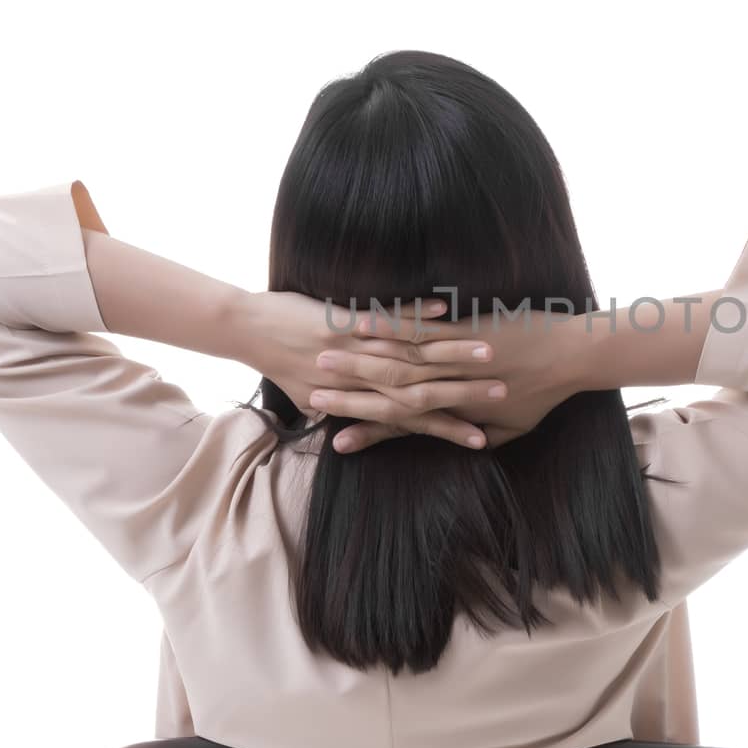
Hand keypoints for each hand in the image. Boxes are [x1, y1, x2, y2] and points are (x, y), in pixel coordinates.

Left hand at [234, 290, 510, 449]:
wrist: (245, 330)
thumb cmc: (278, 362)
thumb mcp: (307, 394)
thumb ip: (336, 408)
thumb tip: (347, 429)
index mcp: (357, 398)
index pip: (412, 420)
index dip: (448, 429)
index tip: (482, 438)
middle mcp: (361, 377)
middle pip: (423, 391)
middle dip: (467, 394)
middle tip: (502, 398)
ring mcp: (355, 347)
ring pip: (413, 355)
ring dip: (454, 353)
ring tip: (490, 355)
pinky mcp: (347, 318)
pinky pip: (387, 315)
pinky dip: (416, 313)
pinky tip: (446, 309)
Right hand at [310, 306, 589, 452]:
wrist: (575, 355)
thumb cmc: (546, 394)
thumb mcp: (513, 427)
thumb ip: (484, 434)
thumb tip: (467, 444)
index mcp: (457, 412)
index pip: (402, 427)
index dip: (367, 433)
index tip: (335, 440)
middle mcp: (449, 384)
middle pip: (387, 391)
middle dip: (347, 391)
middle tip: (312, 392)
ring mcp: (454, 353)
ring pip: (395, 357)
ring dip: (356, 358)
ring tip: (322, 356)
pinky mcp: (463, 324)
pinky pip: (420, 324)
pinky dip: (389, 324)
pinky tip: (360, 321)